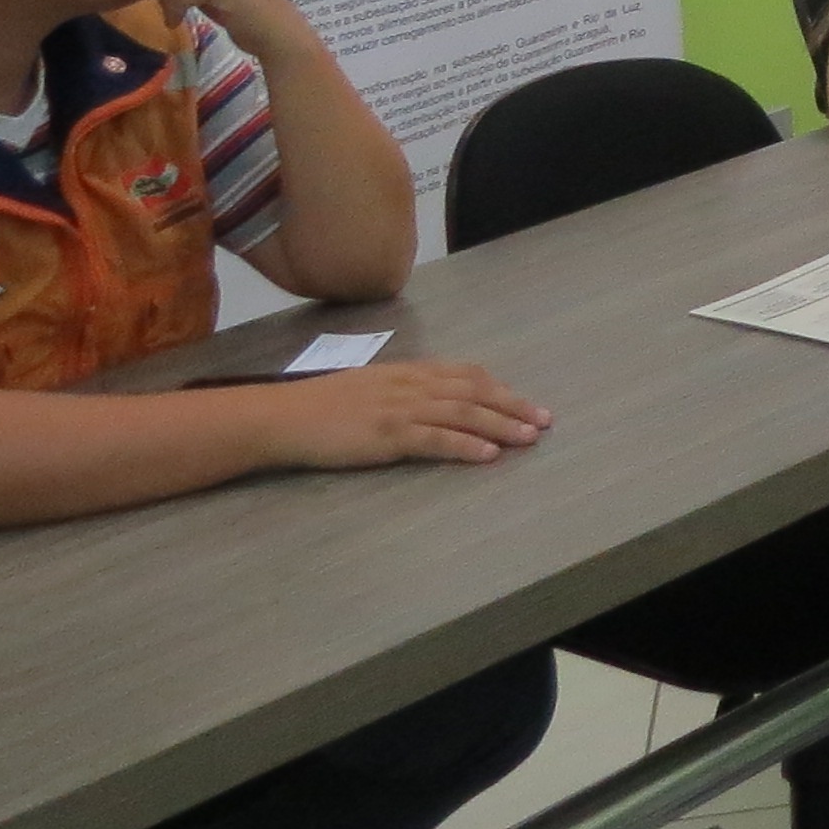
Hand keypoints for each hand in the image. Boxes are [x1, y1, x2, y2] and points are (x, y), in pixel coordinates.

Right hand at [256, 359, 549, 471]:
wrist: (284, 416)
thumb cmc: (322, 406)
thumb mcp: (372, 387)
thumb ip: (404, 390)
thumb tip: (433, 400)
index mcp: (409, 372)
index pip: (466, 375)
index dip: (500, 388)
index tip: (525, 403)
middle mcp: (411, 384)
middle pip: (475, 391)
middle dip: (513, 406)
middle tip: (544, 421)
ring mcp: (400, 408)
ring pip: (463, 413)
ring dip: (501, 425)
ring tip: (529, 438)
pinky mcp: (387, 434)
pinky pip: (436, 439)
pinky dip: (466, 446)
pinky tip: (488, 455)